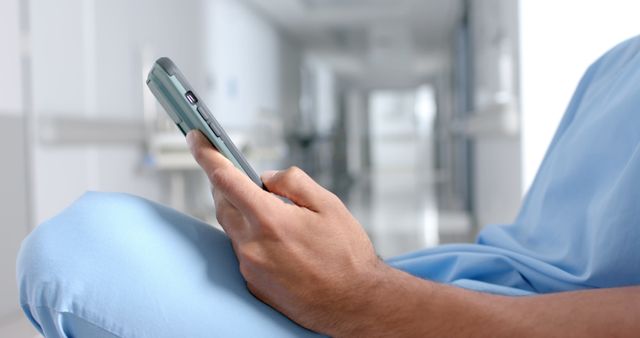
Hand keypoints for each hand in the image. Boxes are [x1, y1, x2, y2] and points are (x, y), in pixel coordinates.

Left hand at [186, 130, 383, 334]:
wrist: (355, 304)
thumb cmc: (347, 255)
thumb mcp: (329, 205)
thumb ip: (293, 182)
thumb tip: (266, 177)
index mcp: (269, 220)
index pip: (225, 178)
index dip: (206, 154)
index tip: (195, 138)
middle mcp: (252, 245)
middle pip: (222, 203)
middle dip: (227, 185)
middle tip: (245, 177)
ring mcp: (250, 268)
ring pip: (232, 228)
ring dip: (243, 213)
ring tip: (274, 213)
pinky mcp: (253, 285)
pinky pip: (243, 251)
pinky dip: (252, 238)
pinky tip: (279, 242)